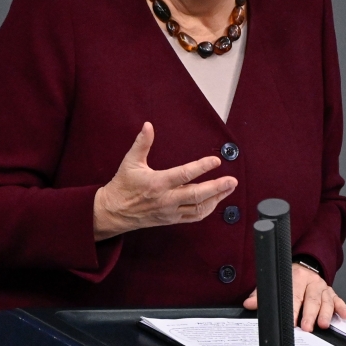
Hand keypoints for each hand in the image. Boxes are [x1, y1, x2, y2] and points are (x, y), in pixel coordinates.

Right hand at [93, 122, 236, 239]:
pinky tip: (216, 201)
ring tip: (229, 188)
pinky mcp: (171, 220)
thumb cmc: (123, 185)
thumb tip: (148, 125)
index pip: (184, 175)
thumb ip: (142, 143)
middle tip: (232, 180)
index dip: (201, 168)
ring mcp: (170, 211)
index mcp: (157, 183)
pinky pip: (193, 217)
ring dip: (216, 199)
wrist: (113, 212)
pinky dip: (207, 209)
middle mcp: (166, 199)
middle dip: (217, 188)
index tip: (216, 161)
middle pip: (196, 195)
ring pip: (198, 208)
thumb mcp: (130, 162)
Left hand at [243, 264, 345, 331]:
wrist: (303, 268)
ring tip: (324, 324)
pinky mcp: (331, 292)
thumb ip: (261, 295)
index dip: (293, 310)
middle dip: (310, 314)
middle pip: (311, 299)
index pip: (294, 295)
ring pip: (326, 300)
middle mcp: (311, 281)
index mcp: (296, 278)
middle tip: (307, 327)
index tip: (290, 322)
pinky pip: (338, 299)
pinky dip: (341, 307)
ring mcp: (322, 287)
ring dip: (326, 313)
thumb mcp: (274, 284)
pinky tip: (344, 315)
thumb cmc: (289, 279)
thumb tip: (249, 304)